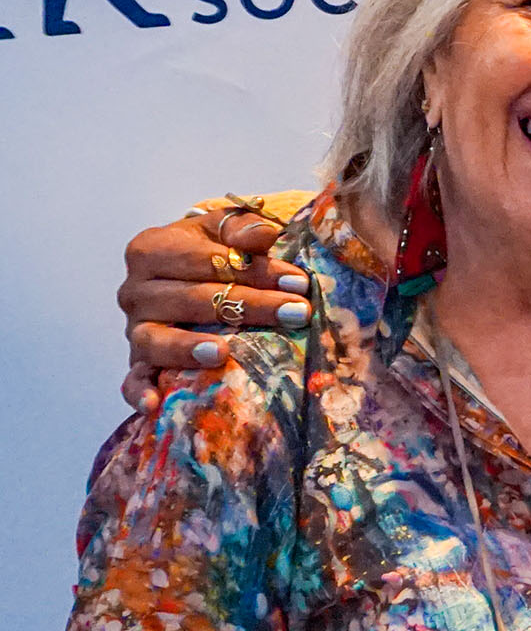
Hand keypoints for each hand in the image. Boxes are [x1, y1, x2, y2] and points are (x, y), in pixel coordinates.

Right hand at [119, 201, 310, 412]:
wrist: (183, 274)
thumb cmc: (211, 250)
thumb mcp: (225, 229)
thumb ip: (242, 226)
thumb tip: (264, 233)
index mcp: (152, 249)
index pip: (206, 260)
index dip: (255, 270)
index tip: (299, 283)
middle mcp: (136, 290)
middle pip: (191, 300)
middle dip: (249, 306)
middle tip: (296, 314)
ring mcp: (134, 328)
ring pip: (157, 339)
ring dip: (188, 348)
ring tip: (224, 352)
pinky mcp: (137, 361)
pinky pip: (132, 379)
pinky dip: (139, 391)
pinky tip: (154, 404)